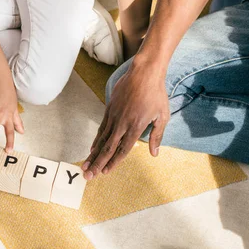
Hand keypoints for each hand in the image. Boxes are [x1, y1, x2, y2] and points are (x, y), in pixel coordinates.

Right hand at [82, 62, 169, 179]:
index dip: (113, 163)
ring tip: (85, 166)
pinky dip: (96, 139)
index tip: (105, 173)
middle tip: (88, 176)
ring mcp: (114, 116)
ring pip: (101, 139)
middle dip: (97, 163)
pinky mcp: (109, 109)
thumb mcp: (163, 116)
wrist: (143, 73)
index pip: (122, 150)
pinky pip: (101, 128)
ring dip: (93, 154)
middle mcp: (122, 123)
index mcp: (136, 127)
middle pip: (107, 148)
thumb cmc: (156, 94)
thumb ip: (157, 136)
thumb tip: (154, 153)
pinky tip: (92, 148)